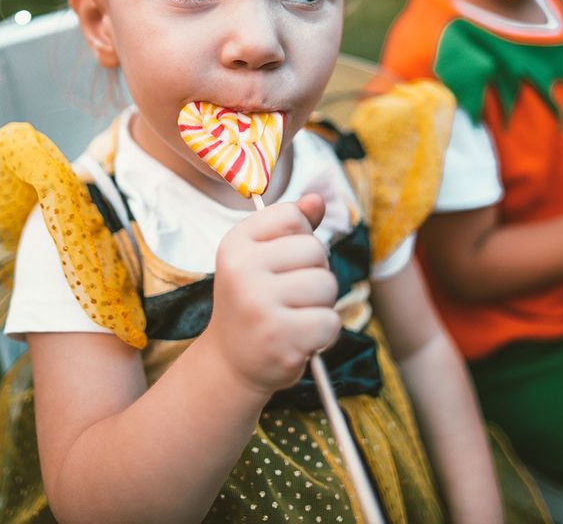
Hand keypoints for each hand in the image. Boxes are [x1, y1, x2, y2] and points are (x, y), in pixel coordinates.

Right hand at [204, 194, 340, 394]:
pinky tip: (300, 339)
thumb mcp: (262, 258)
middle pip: (316, 250)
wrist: (232, 363)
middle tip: (290, 297)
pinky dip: (324, 333)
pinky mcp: (279, 338)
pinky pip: (330, 321)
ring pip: (327, 285)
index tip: (281, 263)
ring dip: (322, 304)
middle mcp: (241, 270)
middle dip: (315, 274)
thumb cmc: (255, 303)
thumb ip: (290, 226)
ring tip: (295, 317)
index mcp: (235, 244)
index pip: (293, 216)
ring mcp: (259, 305)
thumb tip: (318, 199)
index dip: (300, 240)